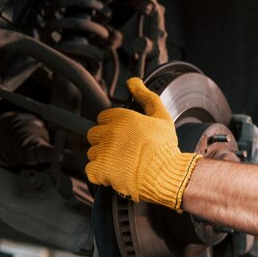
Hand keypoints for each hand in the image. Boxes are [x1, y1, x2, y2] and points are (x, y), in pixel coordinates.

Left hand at [85, 78, 200, 211]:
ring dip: (103, 158)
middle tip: (121, 149)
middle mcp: (110, 132)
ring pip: (93, 152)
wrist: (166, 174)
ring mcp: (103, 151)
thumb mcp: (161, 117)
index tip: (122, 134)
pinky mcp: (99, 169)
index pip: (103, 117)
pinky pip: (91, 170)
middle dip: (105, 141)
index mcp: (123, 118)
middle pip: (94, 134)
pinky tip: (116, 172)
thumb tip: (134, 82)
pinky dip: (101, 173)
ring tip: (122, 163)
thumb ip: (146, 97)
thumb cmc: (165, 149)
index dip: (112, 126)